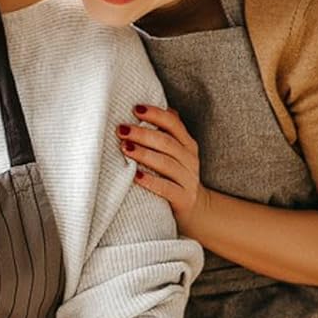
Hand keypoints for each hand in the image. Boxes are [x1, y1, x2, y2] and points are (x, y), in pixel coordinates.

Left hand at [116, 103, 207, 230]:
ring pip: (166, 163)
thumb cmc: (176, 176)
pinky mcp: (183, 199)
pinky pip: (166, 189)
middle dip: (143, 134)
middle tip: (121, 130)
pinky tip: (136, 176)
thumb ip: (166, 133)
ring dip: (144, 154)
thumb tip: (147, 108)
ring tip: (125, 148)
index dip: (155, 114)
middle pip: (167, 143)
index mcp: (187, 144)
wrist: (196, 209)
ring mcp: (188, 180)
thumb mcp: (176, 153)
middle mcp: (190, 159)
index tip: (135, 108)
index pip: (173, 124)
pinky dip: (151, 182)